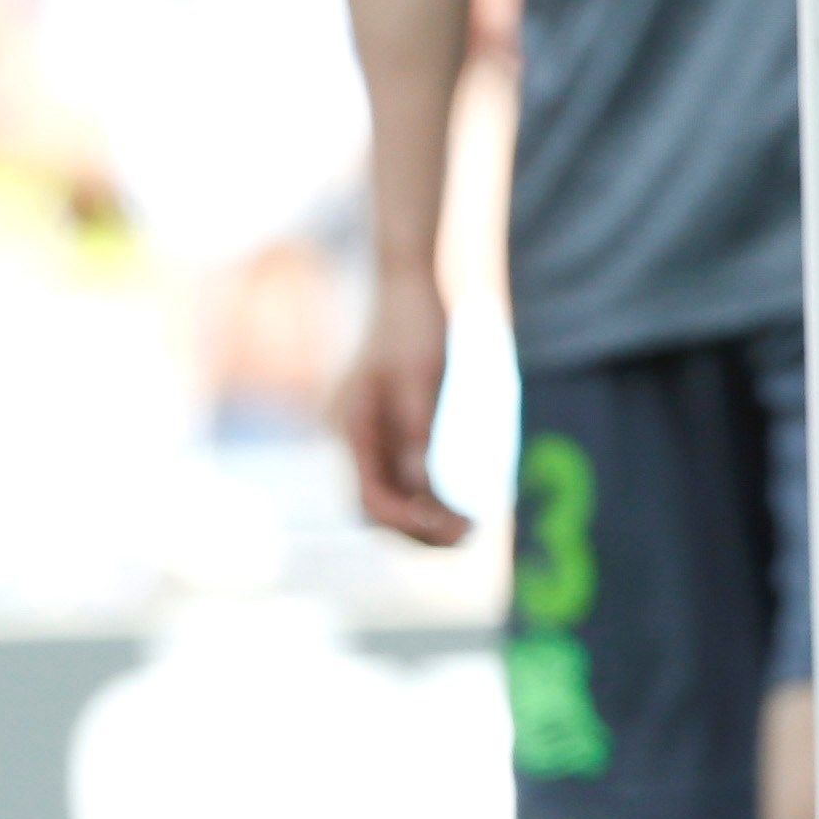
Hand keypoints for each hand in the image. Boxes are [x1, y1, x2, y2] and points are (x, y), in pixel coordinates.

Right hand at [339, 269, 471, 545]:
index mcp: (352, 426)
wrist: (402, 283)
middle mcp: (347, 436)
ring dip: (420, 519)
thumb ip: (419, 430)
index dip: (411, 523)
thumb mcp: (424, 376)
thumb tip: (425, 486)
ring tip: (467, 525)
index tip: (456, 528)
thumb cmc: (414, 323)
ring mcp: (359, 434)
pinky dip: (420, 494)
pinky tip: (452, 497)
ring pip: (383, 495)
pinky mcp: (375, 428)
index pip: (372, 498)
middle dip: (419, 531)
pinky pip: (392, 474)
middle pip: (374, 507)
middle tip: (470, 535)